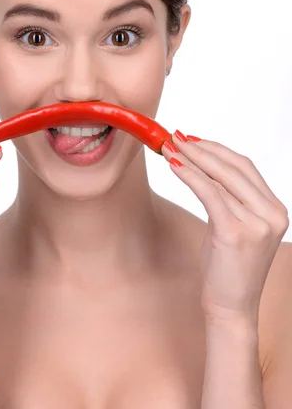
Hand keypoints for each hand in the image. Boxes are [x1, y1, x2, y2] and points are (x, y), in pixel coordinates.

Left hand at [161, 131, 288, 323]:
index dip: (216, 149)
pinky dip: (189, 175)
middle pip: (234, 167)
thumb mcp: (232, 225)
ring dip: (190, 158)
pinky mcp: (236, 233)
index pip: (245, 167)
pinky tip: (173, 164)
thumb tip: (200, 164)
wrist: (231, 307)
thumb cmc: (228, 266)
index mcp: (276, 209)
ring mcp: (258, 224)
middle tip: (175, 136)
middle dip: (201, 148)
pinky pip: (209, 194)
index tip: (192, 138)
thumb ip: (227, 198)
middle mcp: (273, 214)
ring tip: (168, 147)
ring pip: (219, 179)